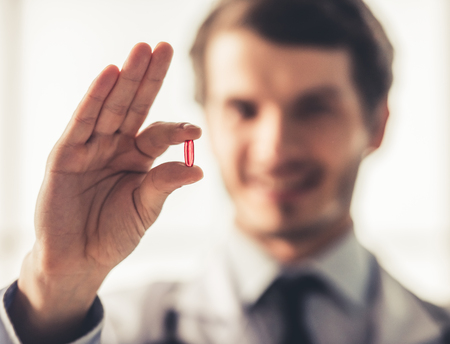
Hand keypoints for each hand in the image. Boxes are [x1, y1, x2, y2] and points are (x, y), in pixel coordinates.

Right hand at [10, 42, 202, 342]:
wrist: (78, 260)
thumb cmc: (113, 235)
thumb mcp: (145, 208)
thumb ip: (165, 184)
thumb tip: (197, 168)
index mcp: (138, 158)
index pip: (159, 133)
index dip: (176, 128)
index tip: (194, 130)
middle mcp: (115, 146)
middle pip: (134, 106)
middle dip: (148, 77)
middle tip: (163, 47)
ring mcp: (90, 147)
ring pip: (110, 107)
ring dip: (124, 79)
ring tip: (141, 51)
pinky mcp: (65, 154)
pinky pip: (82, 122)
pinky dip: (94, 99)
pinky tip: (110, 75)